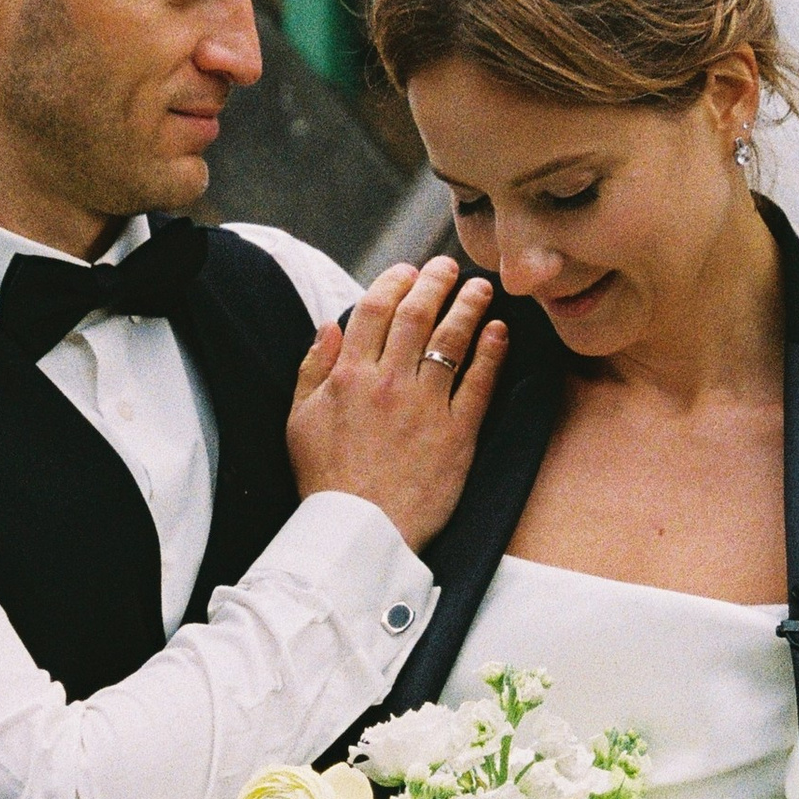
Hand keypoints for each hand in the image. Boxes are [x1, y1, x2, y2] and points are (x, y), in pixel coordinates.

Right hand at [286, 257, 505, 552]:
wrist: (360, 531)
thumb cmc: (325, 481)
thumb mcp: (299, 421)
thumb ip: (312, 369)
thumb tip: (328, 327)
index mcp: (347, 376)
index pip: (373, 310)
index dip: (393, 282)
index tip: (407, 270)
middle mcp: (388, 383)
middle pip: (416, 315)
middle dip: (435, 282)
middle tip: (448, 267)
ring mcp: (425, 406)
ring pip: (451, 340)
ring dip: (468, 306)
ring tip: (481, 288)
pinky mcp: (457, 434)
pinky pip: (479, 383)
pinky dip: (492, 352)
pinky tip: (499, 331)